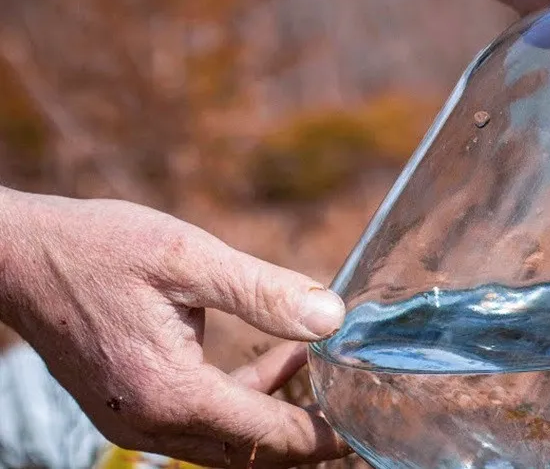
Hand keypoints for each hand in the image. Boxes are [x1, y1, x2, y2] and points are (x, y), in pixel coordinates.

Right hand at [0, 189, 348, 467]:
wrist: (15, 257)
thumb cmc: (96, 248)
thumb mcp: (187, 256)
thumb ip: (262, 290)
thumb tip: (332, 318)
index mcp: (171, 392)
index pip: (268, 436)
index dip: (324, 437)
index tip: (366, 432)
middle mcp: (150, 421)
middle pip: (250, 450)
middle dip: (307, 432)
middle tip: (357, 404)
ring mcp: (135, 419)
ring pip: (227, 439)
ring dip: (277, 410)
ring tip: (321, 362)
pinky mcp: (130, 406)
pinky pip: (202, 420)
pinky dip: (244, 396)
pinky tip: (278, 355)